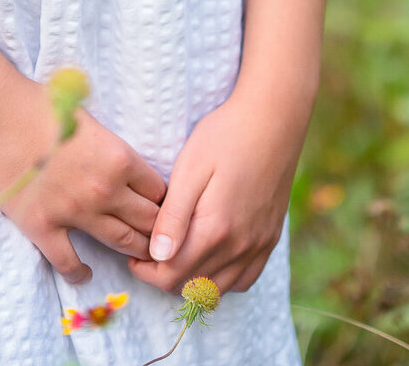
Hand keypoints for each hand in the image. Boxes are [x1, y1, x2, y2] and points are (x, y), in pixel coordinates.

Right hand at [0, 75, 167, 287]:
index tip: (160, 205)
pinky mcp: (43, 227)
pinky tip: (85, 272)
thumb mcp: (86, 118)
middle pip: (147, 221)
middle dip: (156, 229)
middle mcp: (104, 190)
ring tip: (139, 257)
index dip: (161, 199)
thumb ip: (107, 145)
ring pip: (120, 242)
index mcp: (118, 158)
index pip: (158, 190)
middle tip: (159, 238)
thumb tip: (117, 160)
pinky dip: (80, 271)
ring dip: (133, 251)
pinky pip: (70, 262)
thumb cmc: (37, 104)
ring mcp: (74, 212)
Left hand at [126, 90, 308, 295]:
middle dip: (164, 276)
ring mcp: (258, 245)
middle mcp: (240, 246)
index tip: (134, 254)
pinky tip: (210, 258)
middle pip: (193, 286)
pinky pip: (244, 279)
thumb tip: (157, 256)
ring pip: (219, 289)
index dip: (146, 271)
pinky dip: (223, 279)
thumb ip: (173, 216)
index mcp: (215, 229)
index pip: (172, 275)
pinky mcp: (269, 238)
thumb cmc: (226, 136)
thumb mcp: (190, 168)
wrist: (273, 119)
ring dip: (192, 281)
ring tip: (175, 254)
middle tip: (150, 252)